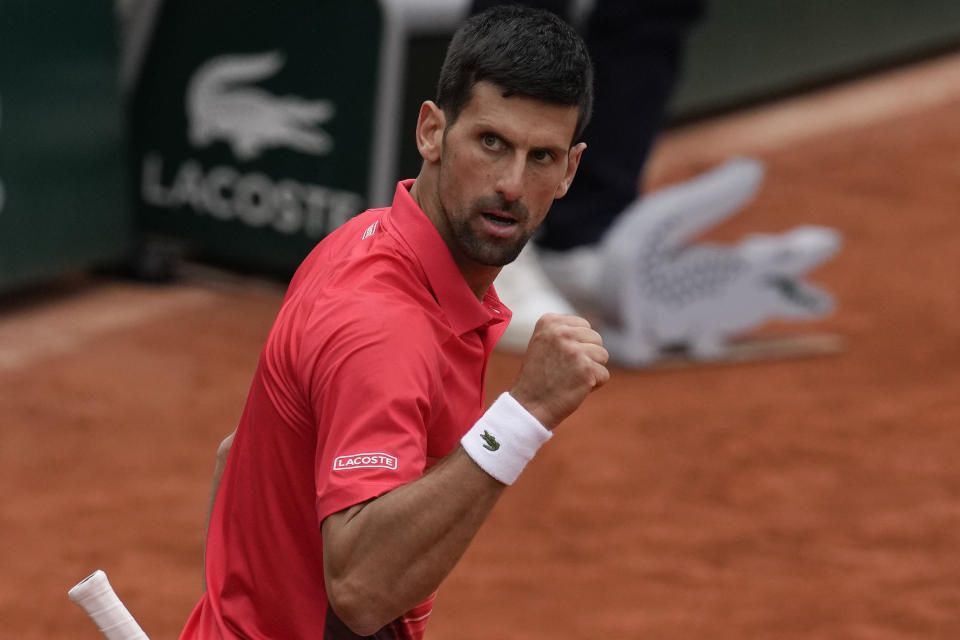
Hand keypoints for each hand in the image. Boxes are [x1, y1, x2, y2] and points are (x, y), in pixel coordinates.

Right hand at [509, 314, 608, 429]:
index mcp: (549, 321)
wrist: (529, 406)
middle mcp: (561, 332)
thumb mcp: (543, 343)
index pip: (583, 325)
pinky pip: (604, 375)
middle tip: (564, 370)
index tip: (558, 358)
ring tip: (570, 378)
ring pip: (602, 355)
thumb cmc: (538, 377)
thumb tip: (590, 329)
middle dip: (586, 356)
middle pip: (596, 338)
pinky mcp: (586, 369)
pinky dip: (594, 385)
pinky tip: (574, 388)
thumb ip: (564, 331)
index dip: (576, 344)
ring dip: (591, 369)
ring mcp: (574, 350)